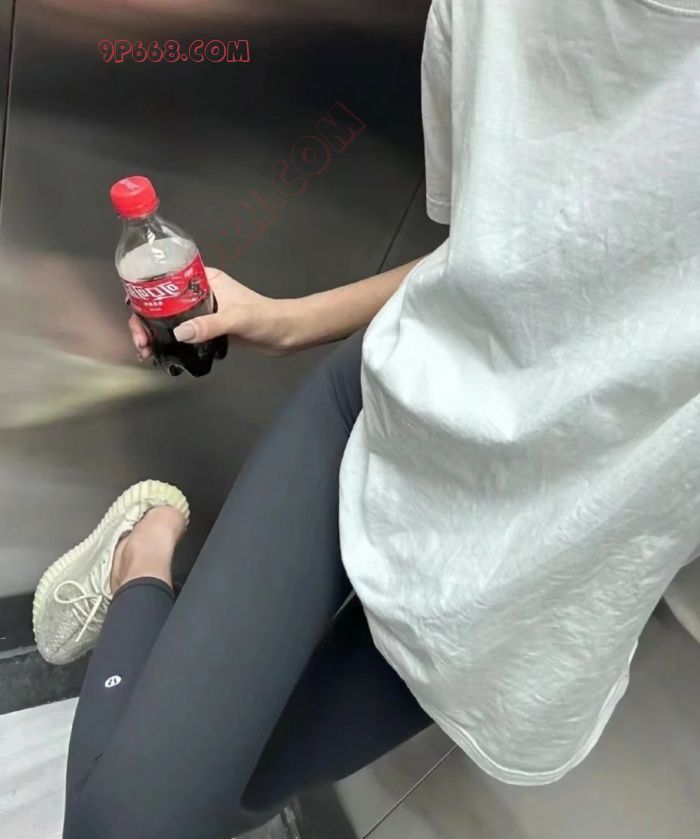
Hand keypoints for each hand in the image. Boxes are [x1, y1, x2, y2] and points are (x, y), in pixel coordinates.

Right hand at [129, 267, 299, 359]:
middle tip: (141, 341)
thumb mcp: (238, 319)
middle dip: (145, 320)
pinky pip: (181, 334)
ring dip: (154, 334)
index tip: (136, 312)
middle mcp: (199, 293)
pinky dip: (168, 342)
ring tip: (146, 351)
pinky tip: (159, 354)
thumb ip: (210, 325)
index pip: (166, 280)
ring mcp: (203, 312)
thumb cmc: (268, 318)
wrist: (287, 334)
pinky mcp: (208, 330)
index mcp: (205, 279)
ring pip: (169, 320)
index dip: (146, 294)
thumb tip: (180, 333)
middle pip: (162, 303)